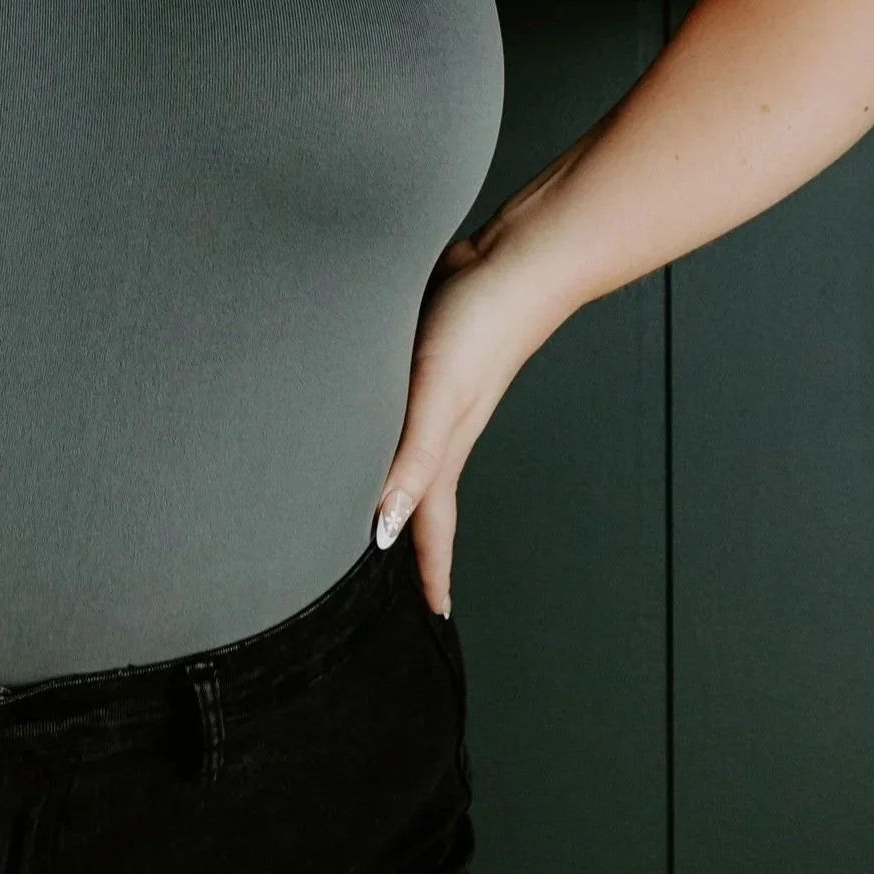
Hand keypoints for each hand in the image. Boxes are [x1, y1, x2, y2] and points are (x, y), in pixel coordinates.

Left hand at [371, 230, 560, 618]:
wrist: (511, 258)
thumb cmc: (482, 322)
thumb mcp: (440, 393)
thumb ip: (415, 455)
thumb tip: (389, 523)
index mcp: (443, 445)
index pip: (431, 523)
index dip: (428, 569)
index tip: (433, 616)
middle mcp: (438, 424)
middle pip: (416, 495)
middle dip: (405, 539)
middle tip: (381, 574)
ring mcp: (432, 390)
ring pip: (405, 452)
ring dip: (389, 483)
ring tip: (365, 506)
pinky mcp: (421, 354)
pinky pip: (397, 409)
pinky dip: (382, 428)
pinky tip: (362, 417)